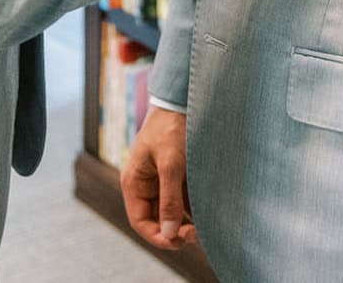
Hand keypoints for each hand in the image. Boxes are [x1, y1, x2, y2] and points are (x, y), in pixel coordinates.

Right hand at [121, 107, 194, 250]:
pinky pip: (183, 202)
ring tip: (206, 225)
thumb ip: (169, 199)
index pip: (140, 221)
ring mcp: (161, 182)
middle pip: (156, 221)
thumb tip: (169, 233)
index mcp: (134, 182)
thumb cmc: (172, 128)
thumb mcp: (171, 164)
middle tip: (197, 234)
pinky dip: (194, 210)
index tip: (179, 242)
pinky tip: (209, 212)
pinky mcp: (178, 177)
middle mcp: (145, 185)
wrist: (184, 100)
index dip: (158, 237)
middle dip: (174, 232)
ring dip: (186, 223)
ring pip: (171, 213)